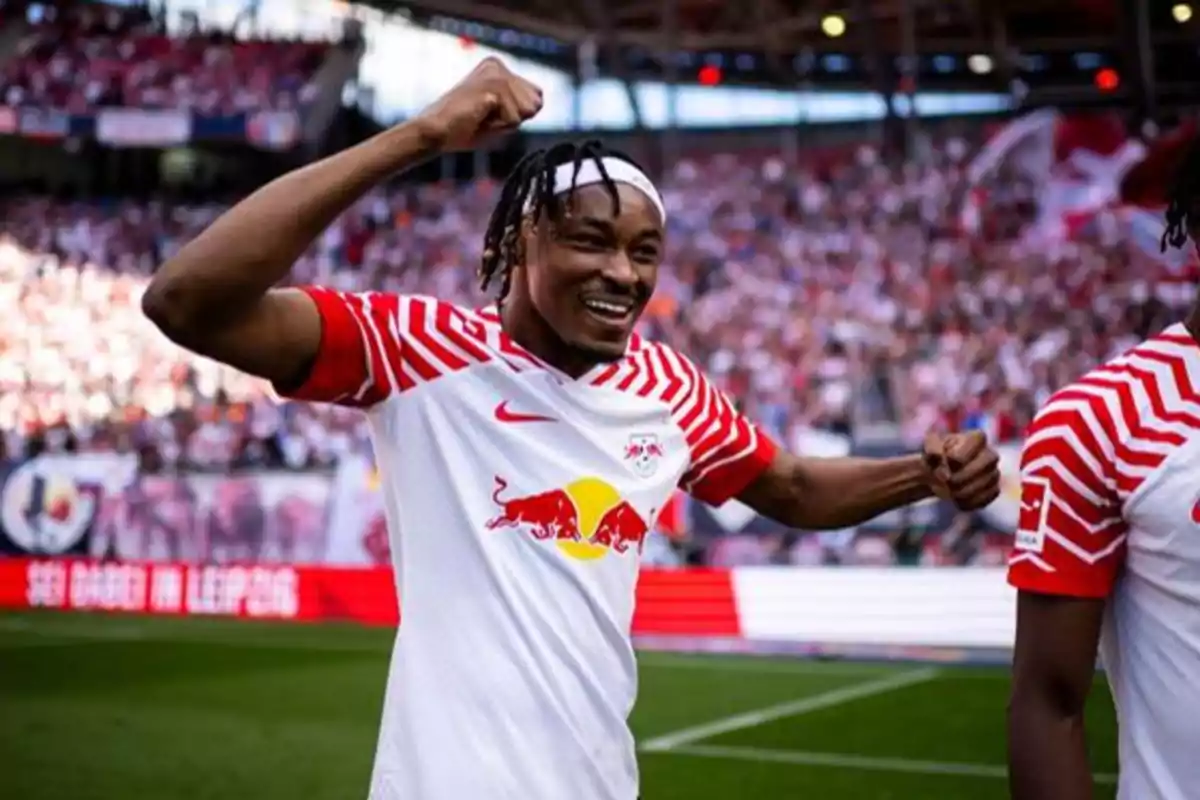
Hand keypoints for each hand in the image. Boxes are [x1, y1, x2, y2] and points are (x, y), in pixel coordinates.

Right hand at [413, 57, 542, 151]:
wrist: (436, 131)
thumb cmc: (464, 127)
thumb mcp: (498, 112)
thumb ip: (520, 105)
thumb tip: (539, 102)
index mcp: (497, 67)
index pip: (536, 96)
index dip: (518, 114)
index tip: (492, 114)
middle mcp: (498, 66)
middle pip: (535, 104)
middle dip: (514, 119)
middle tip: (486, 117)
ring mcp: (496, 74)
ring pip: (526, 112)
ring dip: (505, 123)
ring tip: (481, 118)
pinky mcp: (493, 87)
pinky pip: (514, 119)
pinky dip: (498, 127)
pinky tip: (478, 119)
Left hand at [921, 430, 1000, 510]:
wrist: (938, 472)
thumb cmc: (936, 455)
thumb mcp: (930, 445)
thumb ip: (933, 448)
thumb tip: (942, 464)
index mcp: (977, 438)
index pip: (976, 443)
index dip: (958, 455)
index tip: (946, 460)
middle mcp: (990, 454)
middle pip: (984, 464)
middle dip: (960, 475)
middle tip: (944, 481)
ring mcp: (994, 473)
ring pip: (984, 484)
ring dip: (961, 491)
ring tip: (946, 491)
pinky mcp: (993, 490)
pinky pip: (985, 499)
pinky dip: (968, 502)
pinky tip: (956, 500)